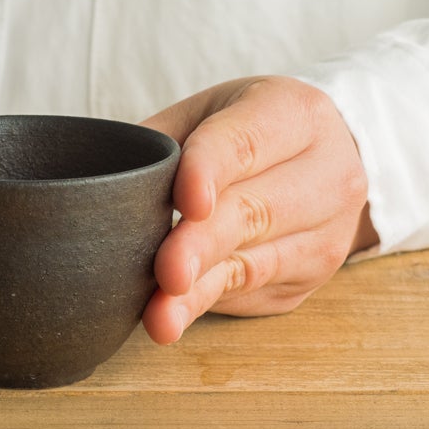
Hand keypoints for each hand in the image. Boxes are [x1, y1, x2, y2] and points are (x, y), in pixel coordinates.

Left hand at [140, 76, 376, 344]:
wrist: (330, 160)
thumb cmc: (251, 132)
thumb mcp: (211, 113)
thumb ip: (163, 141)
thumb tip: (98, 185)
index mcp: (296, 112)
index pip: (246, 143)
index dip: (210, 172)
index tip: (185, 202)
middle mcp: (328, 171)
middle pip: (254, 211)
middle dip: (202, 245)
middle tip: (165, 272)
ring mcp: (327, 230)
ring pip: (256, 264)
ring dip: (201, 292)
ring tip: (161, 316)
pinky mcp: (313, 275)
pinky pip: (255, 291)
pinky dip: (209, 303)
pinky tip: (175, 314)